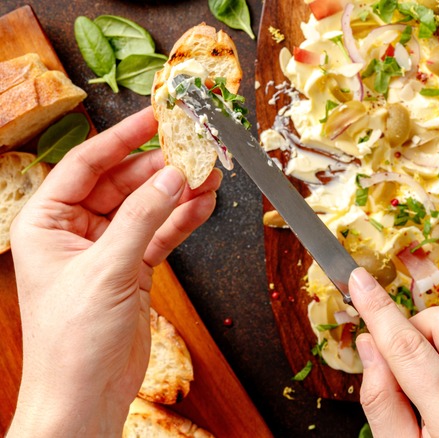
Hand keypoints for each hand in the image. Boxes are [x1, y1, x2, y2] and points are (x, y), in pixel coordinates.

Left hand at [7, 107, 220, 436]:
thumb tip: (174, 175)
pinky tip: (204, 205)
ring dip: (178, 192)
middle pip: (123, 182)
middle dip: (161, 167)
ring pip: (147, 207)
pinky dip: (183, 220)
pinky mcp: (133, 270)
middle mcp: (75, 231)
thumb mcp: (107, 269)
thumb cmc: (72, 341)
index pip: (87, 164)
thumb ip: (144, 217)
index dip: (123, 138)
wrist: (86, 396)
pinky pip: (161, 234)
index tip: (156, 117)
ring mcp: (107, 250)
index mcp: (47, 221)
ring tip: (211, 175)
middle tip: (197, 149)